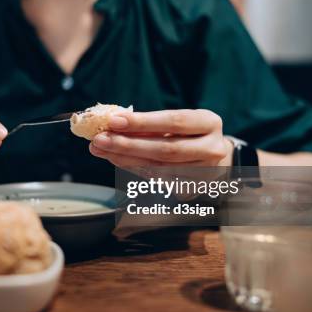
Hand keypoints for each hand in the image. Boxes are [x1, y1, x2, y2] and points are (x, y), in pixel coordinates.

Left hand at [89, 109, 232, 167]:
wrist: (212, 155)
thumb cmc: (186, 132)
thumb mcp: (175, 120)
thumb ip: (148, 122)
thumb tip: (112, 123)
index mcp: (209, 123)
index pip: (173, 121)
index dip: (142, 122)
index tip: (114, 120)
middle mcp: (212, 149)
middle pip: (165, 149)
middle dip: (128, 145)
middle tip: (100, 140)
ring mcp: (205, 173)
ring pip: (159, 168)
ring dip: (124, 159)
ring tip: (101, 149)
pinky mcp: (192, 190)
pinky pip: (156, 180)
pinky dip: (133, 169)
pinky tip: (116, 160)